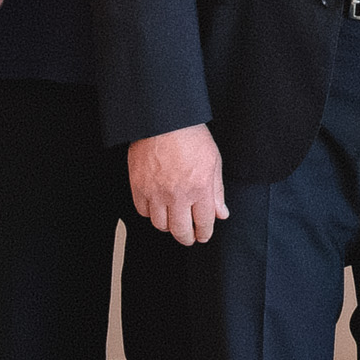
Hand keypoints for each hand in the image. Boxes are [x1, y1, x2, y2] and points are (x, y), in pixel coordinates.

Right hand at [129, 125, 227, 245]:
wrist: (163, 122)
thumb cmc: (190, 137)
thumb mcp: (214, 162)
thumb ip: (217, 191)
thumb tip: (221, 213)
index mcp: (199, 189)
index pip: (204, 223)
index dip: (204, 233)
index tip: (203, 235)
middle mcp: (177, 195)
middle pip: (180, 230)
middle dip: (187, 238)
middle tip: (189, 237)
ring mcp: (156, 193)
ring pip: (160, 224)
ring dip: (168, 226)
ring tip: (173, 221)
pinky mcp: (138, 187)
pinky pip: (143, 212)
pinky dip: (150, 214)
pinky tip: (157, 208)